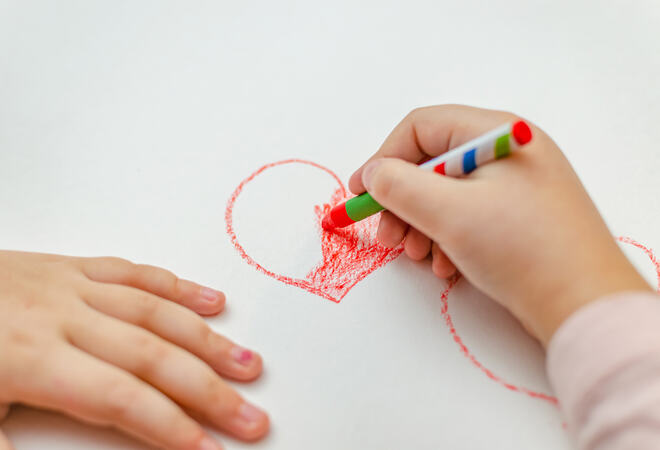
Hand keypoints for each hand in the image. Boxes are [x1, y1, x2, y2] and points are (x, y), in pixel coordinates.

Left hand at [0, 251, 268, 449]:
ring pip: (154, 312)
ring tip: (248, 365)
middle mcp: (59, 316)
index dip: (168, 427)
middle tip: (252, 418)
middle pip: (151, 355)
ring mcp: (69, 285)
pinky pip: (134, 273)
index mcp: (28, 358)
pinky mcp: (70, 267)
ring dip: (208, 340)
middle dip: (208, 391)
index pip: (119, 398)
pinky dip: (177, 287)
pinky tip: (213, 301)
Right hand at [349, 105, 650, 344]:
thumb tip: (372, 174)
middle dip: (402, 200)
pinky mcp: (519, 216)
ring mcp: (516, 185)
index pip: (421, 128)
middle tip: (389, 236)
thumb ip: (397, 185)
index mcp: (496, 133)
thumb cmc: (520, 248)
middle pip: (432, 162)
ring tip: (420, 256)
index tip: (359, 194)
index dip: (383, 158)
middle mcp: (507, 151)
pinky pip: (468, 215)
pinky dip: (447, 237)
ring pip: (447, 193)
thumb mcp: (447, 212)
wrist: (583, 305)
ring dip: (422, 224)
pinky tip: (447, 266)